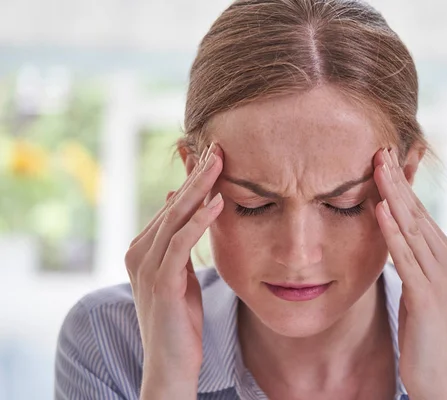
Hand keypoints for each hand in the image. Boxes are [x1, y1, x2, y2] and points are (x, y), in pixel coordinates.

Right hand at [125, 143, 223, 398]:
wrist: (170, 364)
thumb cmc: (180, 320)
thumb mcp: (179, 274)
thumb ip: (178, 242)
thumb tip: (180, 203)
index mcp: (144, 249)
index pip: (172, 206)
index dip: (193, 180)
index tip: (214, 156)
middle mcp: (139, 252)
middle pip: (173, 205)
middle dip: (197, 174)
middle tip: (218, 146)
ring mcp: (147, 267)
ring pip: (176, 217)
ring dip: (200, 188)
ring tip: (220, 162)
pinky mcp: (161, 282)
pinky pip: (181, 244)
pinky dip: (199, 221)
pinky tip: (218, 203)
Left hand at [374, 148, 446, 399]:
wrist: (437, 372)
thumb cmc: (422, 328)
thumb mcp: (416, 283)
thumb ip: (409, 256)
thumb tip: (391, 229)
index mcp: (444, 255)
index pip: (418, 212)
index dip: (401, 184)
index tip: (384, 158)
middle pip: (416, 212)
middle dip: (397, 180)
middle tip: (380, 148)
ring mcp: (440, 277)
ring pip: (412, 227)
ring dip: (394, 196)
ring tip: (378, 167)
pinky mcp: (427, 296)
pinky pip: (405, 257)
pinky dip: (391, 232)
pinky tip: (379, 210)